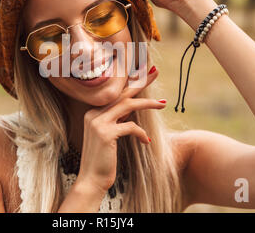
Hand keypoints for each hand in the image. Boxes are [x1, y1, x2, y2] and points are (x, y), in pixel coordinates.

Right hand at [76, 65, 165, 193]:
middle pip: (122, 93)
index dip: (131, 83)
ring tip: (163, 104)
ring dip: (148, 104)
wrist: (91, 181)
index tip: (144, 73)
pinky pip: (131, 127)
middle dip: (140, 82)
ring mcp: (98, 122)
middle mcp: (93, 114)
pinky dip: (141, 133)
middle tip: (155, 72)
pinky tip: (146, 142)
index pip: (115, 93)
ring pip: (128, 105)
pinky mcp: (105, 133)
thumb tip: (130, 109)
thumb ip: (117, 120)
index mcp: (93, 113)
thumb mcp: (109, 136)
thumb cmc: (103, 160)